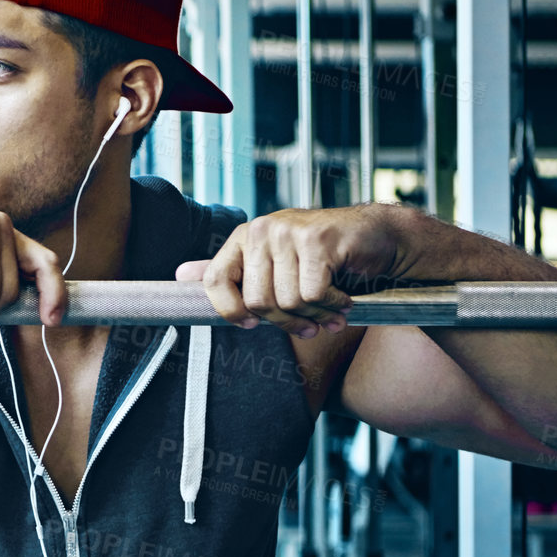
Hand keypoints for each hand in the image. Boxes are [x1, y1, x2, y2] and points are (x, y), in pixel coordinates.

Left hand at [174, 205, 410, 338]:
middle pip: (256, 301)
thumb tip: (180, 275)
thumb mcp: (272, 262)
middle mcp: (261, 230)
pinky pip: (313, 294)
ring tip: (331, 312)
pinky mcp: (317, 240)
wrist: (376, 237)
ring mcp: (288, 232)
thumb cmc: (322, 256)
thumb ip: (230, 271)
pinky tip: (344, 300)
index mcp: (244, 237)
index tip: (252, 324)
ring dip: (315, 315)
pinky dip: (333, 305)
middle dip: (285, 322)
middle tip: (309, 325)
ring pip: (287, 301)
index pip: (213, 281)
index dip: (229, 311)